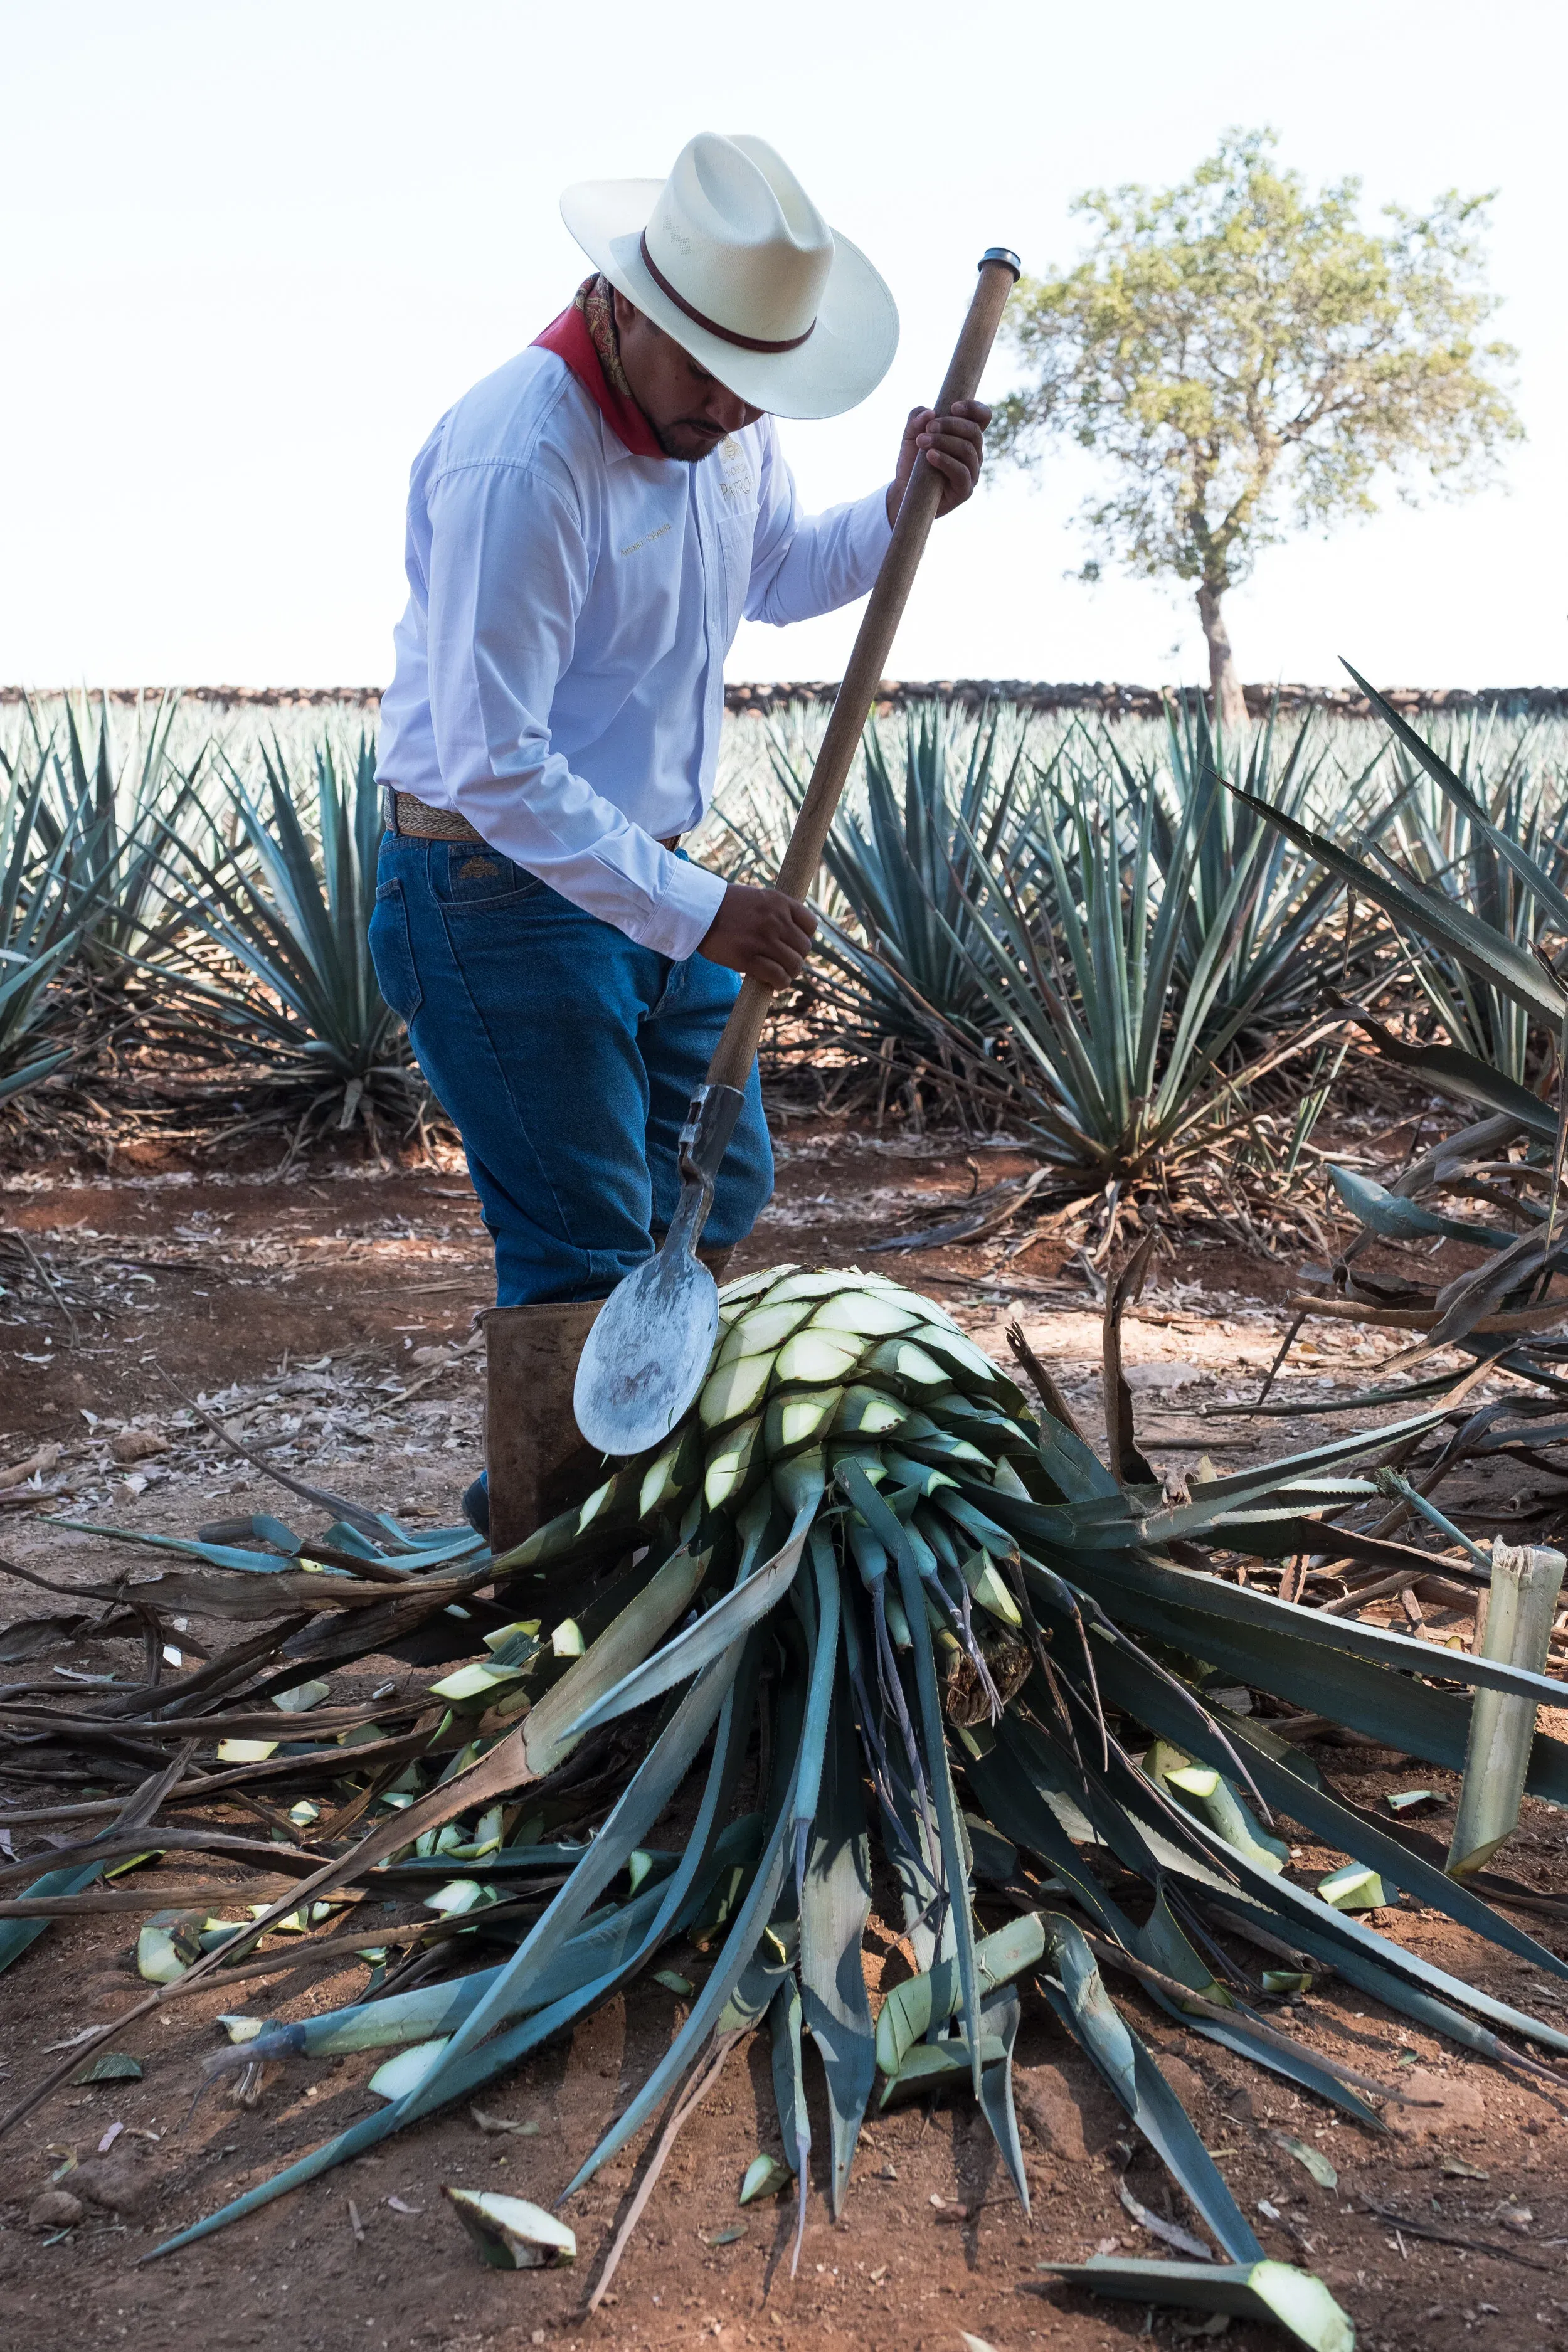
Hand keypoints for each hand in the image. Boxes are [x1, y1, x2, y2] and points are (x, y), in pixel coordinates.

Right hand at [697, 882, 816, 987]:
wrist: (697, 912)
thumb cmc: (725, 906)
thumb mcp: (757, 898)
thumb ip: (776, 911)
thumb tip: (792, 933)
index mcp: (779, 902)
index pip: (811, 925)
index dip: (803, 937)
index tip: (792, 943)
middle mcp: (775, 920)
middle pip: (804, 947)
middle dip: (796, 957)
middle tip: (784, 961)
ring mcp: (763, 939)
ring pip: (794, 964)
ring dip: (789, 972)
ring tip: (780, 974)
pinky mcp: (749, 958)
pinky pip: (778, 976)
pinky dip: (780, 983)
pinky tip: (774, 983)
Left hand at [886, 398, 989, 527]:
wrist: (904, 491)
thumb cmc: (912, 461)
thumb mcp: (910, 434)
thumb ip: (916, 418)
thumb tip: (929, 413)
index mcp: (966, 437)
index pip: (982, 417)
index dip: (973, 409)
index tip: (952, 407)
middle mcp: (974, 453)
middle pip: (974, 431)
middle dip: (950, 425)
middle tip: (928, 428)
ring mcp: (972, 472)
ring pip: (968, 450)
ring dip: (944, 441)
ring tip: (922, 441)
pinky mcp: (965, 490)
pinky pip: (962, 472)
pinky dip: (946, 461)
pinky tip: (930, 456)